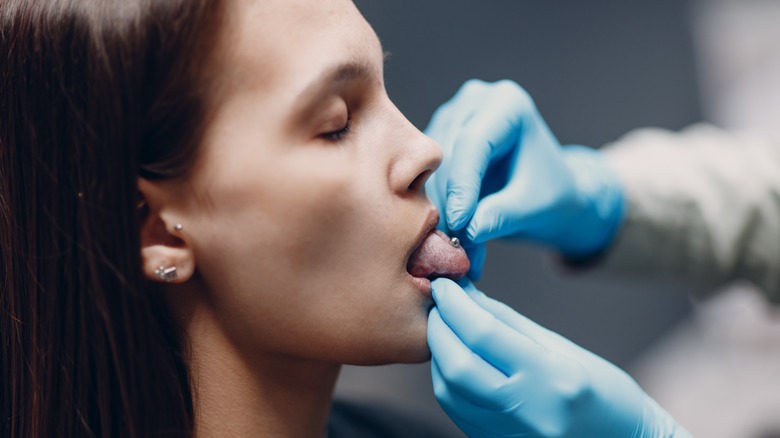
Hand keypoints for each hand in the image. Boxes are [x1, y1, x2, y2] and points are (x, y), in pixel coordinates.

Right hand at [425, 79, 623, 277]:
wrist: (546, 194)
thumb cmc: (551, 193)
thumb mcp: (534, 206)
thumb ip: (503, 215)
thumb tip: (469, 232)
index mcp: (507, 104)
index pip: (474, 142)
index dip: (463, 184)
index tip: (459, 224)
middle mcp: (474, 102)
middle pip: (448, 155)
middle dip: (450, 204)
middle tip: (456, 248)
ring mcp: (452, 118)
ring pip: (430, 169)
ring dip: (439, 211)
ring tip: (456, 249)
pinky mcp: (437, 141)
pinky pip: (425, 178)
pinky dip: (435, 209)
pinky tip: (447, 237)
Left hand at [428, 278, 688, 437]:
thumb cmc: (602, 391)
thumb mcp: (560, 347)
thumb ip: (506, 321)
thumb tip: (464, 293)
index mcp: (554, 379)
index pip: (484, 335)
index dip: (455, 304)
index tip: (443, 284)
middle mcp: (531, 413)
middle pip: (457, 366)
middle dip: (439, 328)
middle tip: (438, 302)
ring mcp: (512, 436)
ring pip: (449, 391)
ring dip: (438, 354)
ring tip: (444, 327)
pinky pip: (456, 410)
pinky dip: (447, 379)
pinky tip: (453, 357)